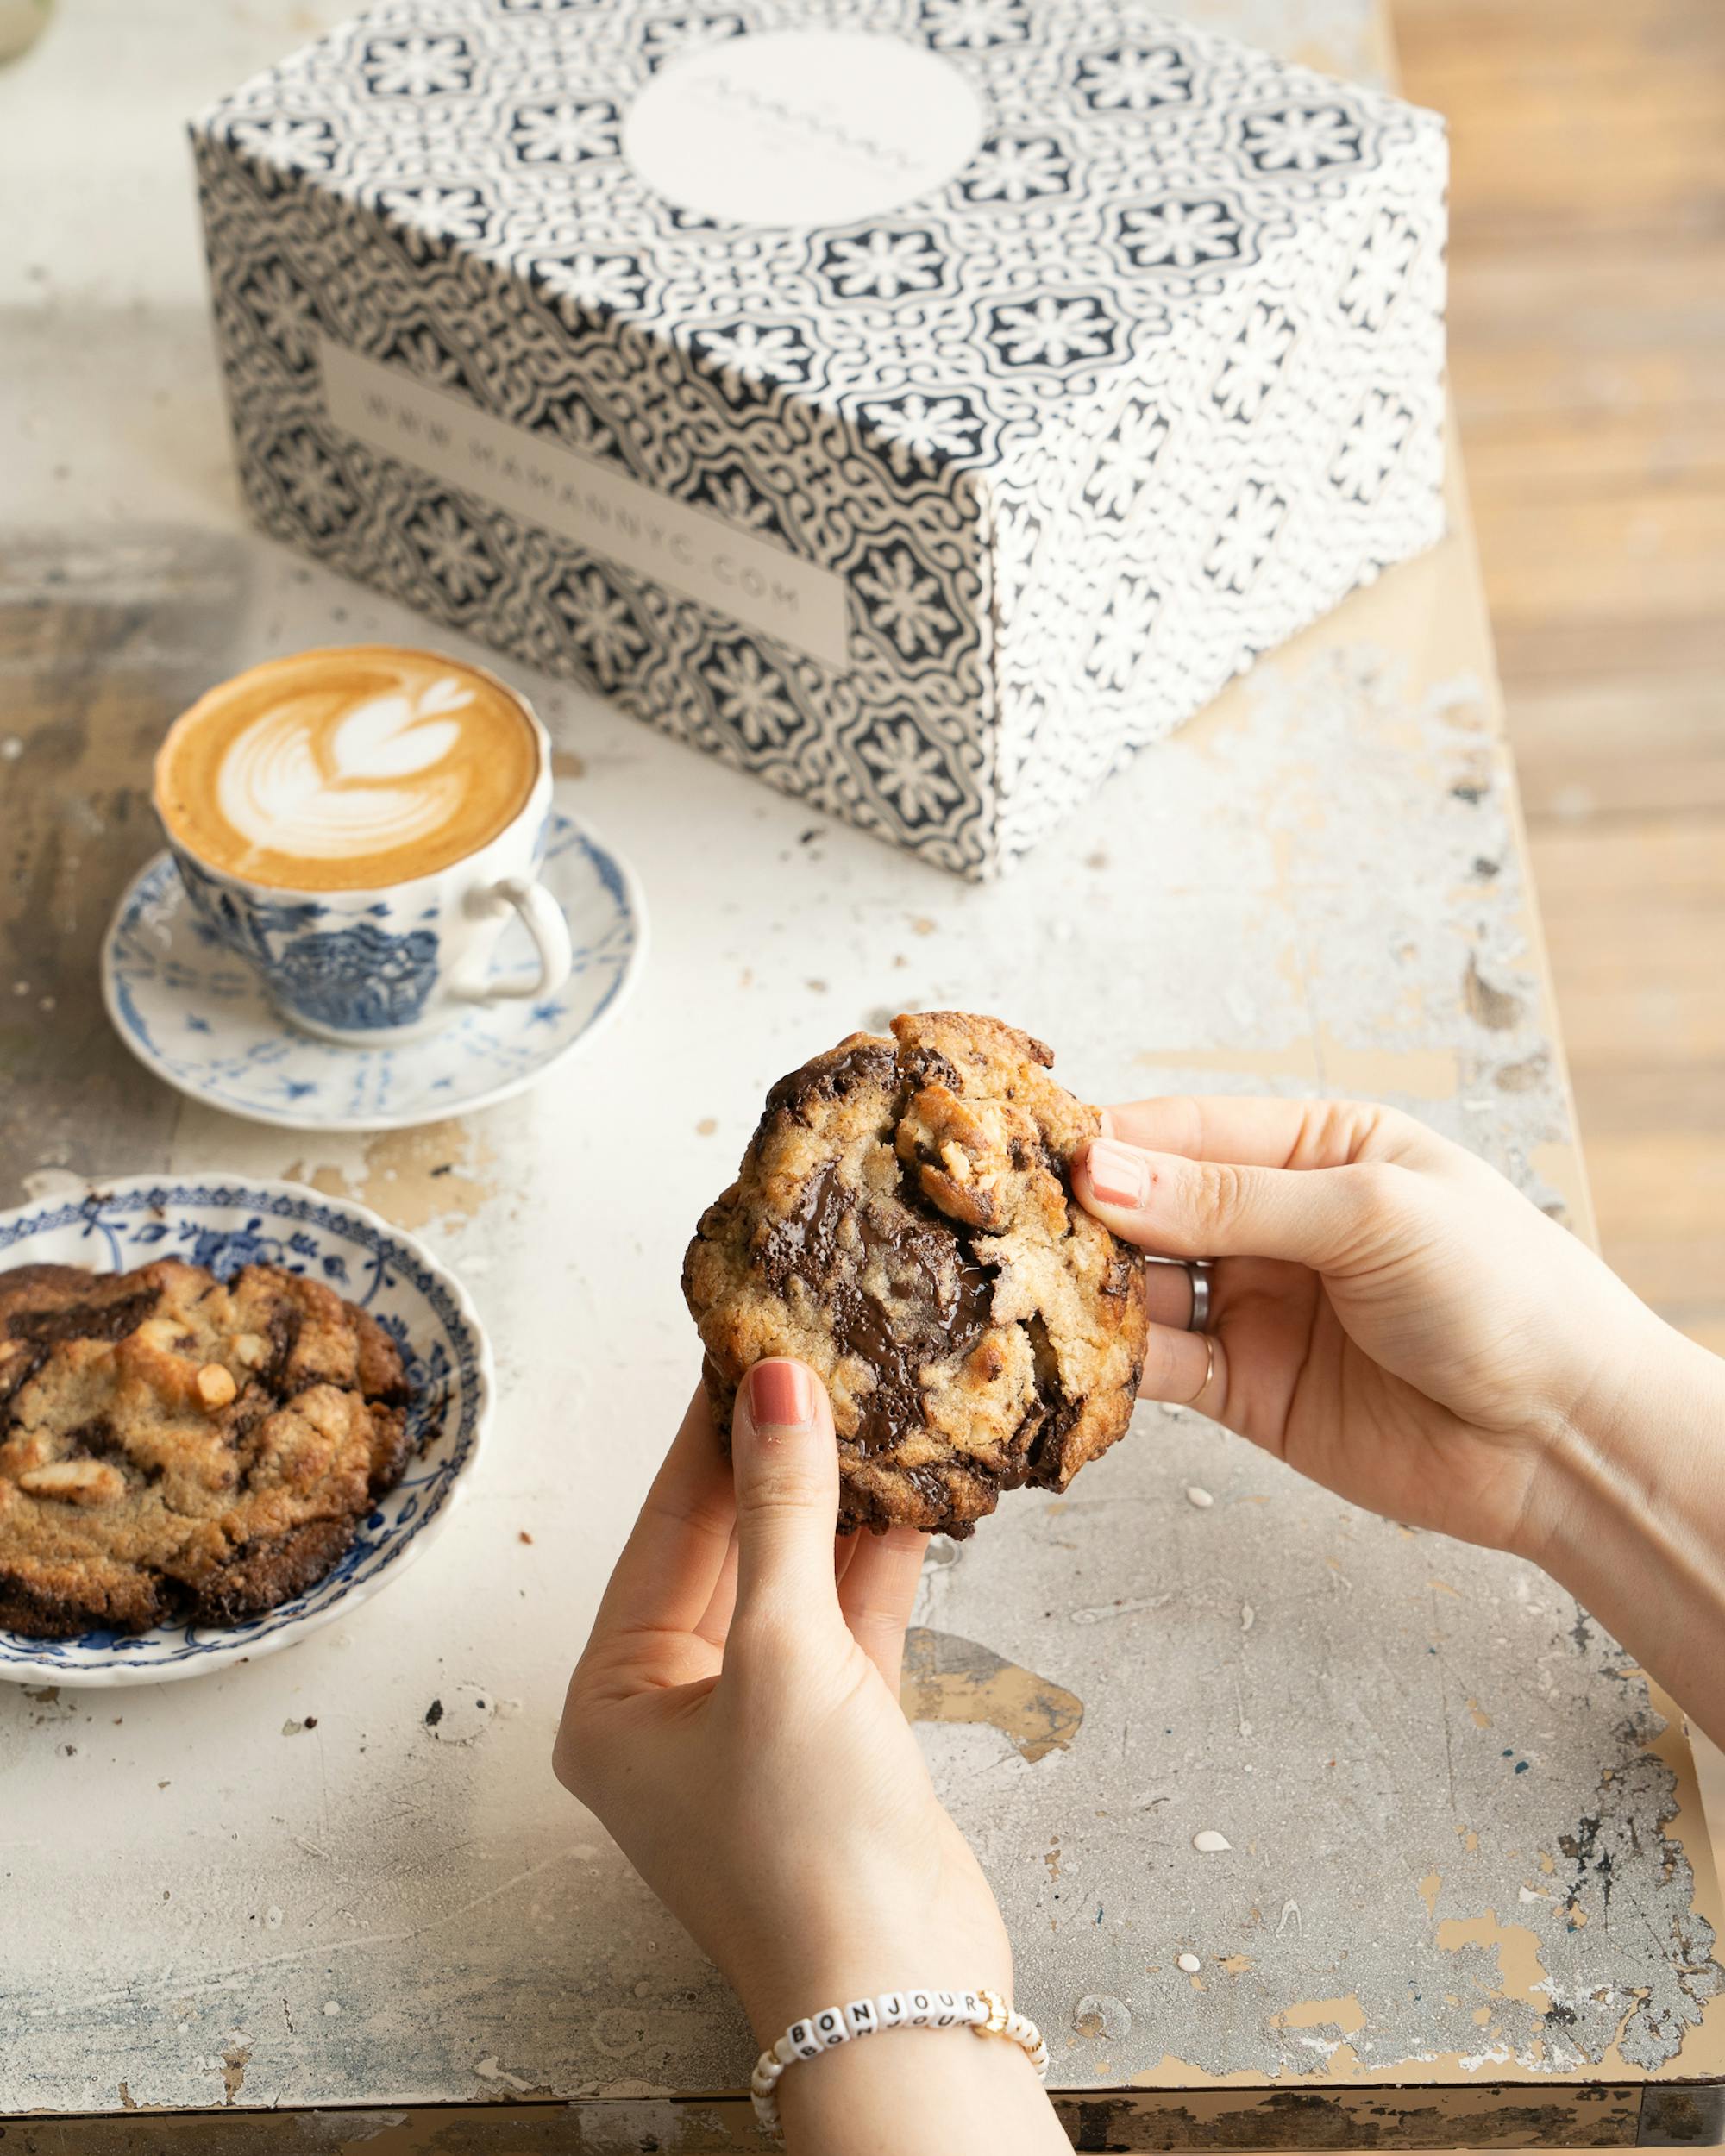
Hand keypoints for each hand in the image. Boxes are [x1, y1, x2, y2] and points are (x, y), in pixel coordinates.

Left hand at [553, 1359, 1011, 2043]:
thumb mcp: (783, 1655)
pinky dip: (877, 1566)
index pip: (662, 1533)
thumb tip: (771, 1384)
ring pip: (794, 1585)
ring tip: (870, 1404)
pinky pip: (847, 1628)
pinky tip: (911, 1493)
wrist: (902, 2002)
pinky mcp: (835, 1745)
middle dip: (774, 1464)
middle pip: (726, 1553)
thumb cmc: (806, 1853)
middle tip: (815, 1361)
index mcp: (612, 1699)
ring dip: (834, 1506)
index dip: (708, 1437)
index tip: (744, 1348)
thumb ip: (782, 1512)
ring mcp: (757, 1729)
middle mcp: (673, 1712)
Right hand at [1072, 1095, 1670, 1557]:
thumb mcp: (1370, 1213)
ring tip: (1026, 1288)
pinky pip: (1160, 1366)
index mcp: (1316, 1148)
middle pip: (1149, 1206)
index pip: (1185, 1130)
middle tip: (1005, 1223)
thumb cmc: (1506, 1293)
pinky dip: (1114, 1361)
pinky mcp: (1248, 1389)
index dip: (1108, 1141)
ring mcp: (1259, 1305)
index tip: (1034, 1153)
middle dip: (1081, 1214)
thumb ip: (1231, 1198)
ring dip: (1088, 1288)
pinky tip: (1078, 1353)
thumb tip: (1105, 1172)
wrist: (1565, 1439)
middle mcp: (1277, 1222)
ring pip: (1143, 1286)